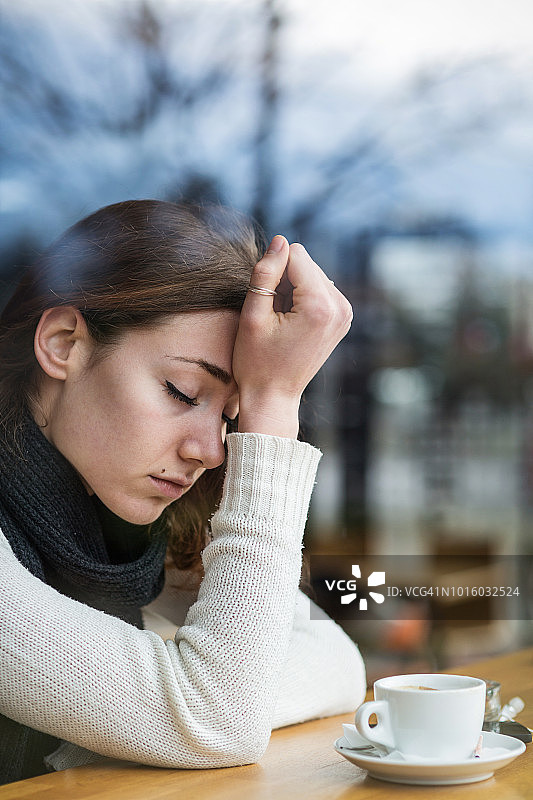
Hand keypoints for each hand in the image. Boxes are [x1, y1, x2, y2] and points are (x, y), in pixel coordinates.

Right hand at [233, 235, 352, 437]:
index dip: (273, 272)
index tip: (267, 304)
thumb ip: (266, 273)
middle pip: (306, 262)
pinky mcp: (343, 317)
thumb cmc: (257, 362)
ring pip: (312, 273)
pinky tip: (292, 323)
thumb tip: (280, 240)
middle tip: (275, 316)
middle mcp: (340, 307)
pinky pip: (319, 288)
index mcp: (320, 306)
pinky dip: (302, 298)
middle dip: (285, 281)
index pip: (295, 254)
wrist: (274, 396)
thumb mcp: (253, 316)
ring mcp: (345, 313)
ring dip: (293, 290)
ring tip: (283, 322)